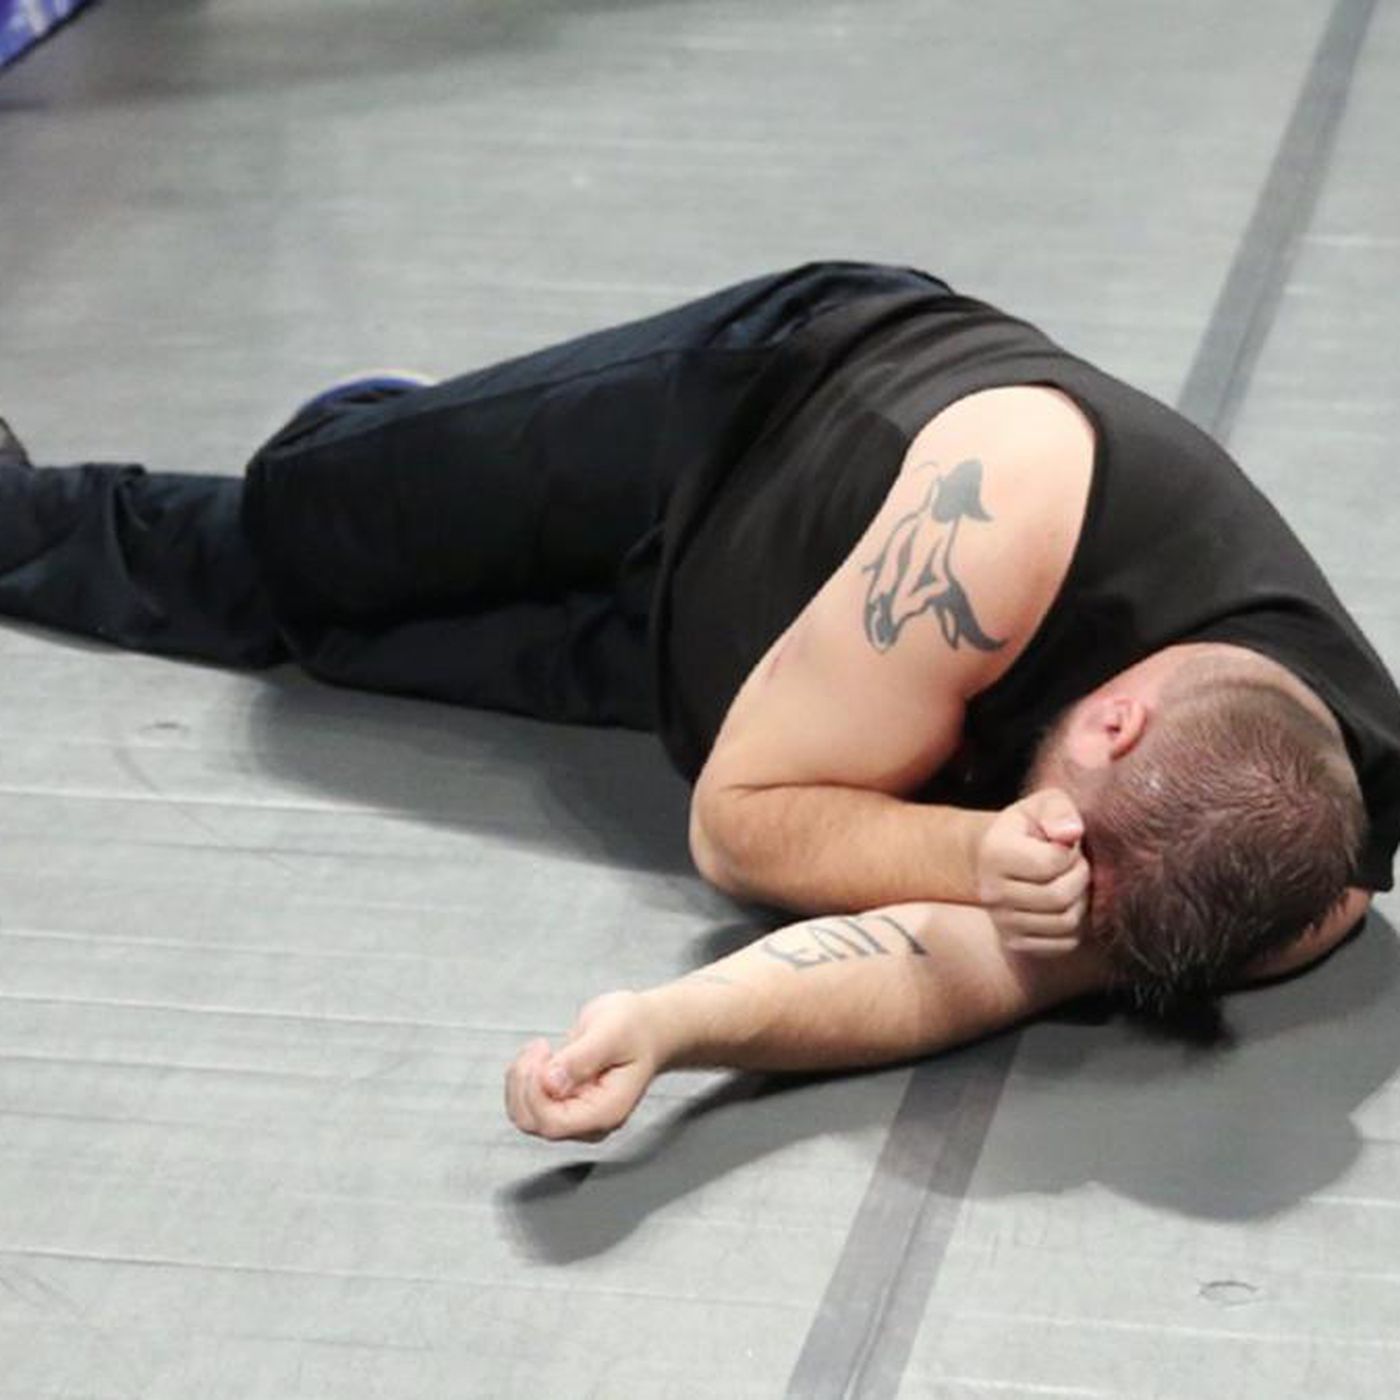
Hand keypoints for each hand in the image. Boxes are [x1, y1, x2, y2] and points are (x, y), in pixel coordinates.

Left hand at [504, 990, 660, 1142]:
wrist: (648, 1029)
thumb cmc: (636, 1029)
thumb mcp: (611, 1033)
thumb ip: (581, 1059)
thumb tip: (550, 1083)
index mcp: (606, 1111)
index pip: (553, 1123)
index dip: (536, 1093)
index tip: (543, 1055)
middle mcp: (589, 1122)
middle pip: (533, 1121)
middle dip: (525, 1083)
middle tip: (542, 1047)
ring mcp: (575, 1115)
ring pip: (525, 1114)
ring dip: (521, 1079)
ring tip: (542, 1048)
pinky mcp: (563, 1105)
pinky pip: (527, 1102)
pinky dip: (523, 1077)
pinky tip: (541, 1055)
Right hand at [976, 787, 1090, 953]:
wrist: (996, 857)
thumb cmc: (1028, 828)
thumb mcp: (1042, 805)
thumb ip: (1059, 810)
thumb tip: (1072, 833)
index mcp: (994, 852)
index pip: (1052, 863)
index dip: (1072, 853)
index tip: (1067, 846)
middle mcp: (991, 892)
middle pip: (1059, 897)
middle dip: (1080, 878)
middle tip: (1075, 866)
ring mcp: (1001, 921)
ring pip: (1065, 922)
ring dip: (1080, 902)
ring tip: (1069, 883)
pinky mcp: (1014, 942)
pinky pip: (1064, 944)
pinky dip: (1075, 926)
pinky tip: (1065, 905)